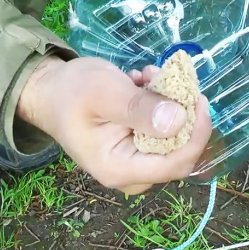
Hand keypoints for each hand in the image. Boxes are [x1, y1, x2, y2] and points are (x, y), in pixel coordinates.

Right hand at [17, 56, 211, 194]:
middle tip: (162, 78)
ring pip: (174, 136)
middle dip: (179, 112)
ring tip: (145, 76)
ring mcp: (137, 161)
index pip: (176, 165)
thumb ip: (138, 108)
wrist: (50, 91)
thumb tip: (179, 120)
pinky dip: (161, 102)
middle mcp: (132, 173)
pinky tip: (141, 83)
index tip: (198, 99)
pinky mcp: (141, 146)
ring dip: (168, 102)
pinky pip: (165, 128)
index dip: (197, 134)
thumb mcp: (104, 92)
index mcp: (120, 169)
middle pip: (179, 152)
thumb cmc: (70, 93)